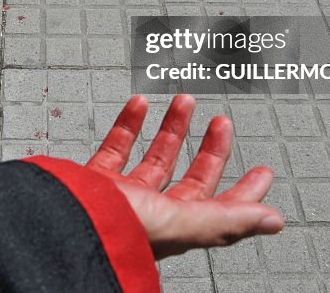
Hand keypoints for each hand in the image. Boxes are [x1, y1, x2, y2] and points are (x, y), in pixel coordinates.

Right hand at [88, 95, 283, 258]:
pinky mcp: (96, 178)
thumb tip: (275, 220)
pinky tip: (139, 104)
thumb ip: (226, 219)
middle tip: (222, 124)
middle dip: (211, 151)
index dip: (245, 194)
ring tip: (185, 101)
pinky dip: (128, 123)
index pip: (221, 210)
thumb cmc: (111, 228)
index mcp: (176, 226)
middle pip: (191, 181)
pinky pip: (116, 146)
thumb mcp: (179, 223)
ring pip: (155, 158)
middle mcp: (152, 212)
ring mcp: (123, 195)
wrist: (54, 220)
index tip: (262, 172)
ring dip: (172, 128)